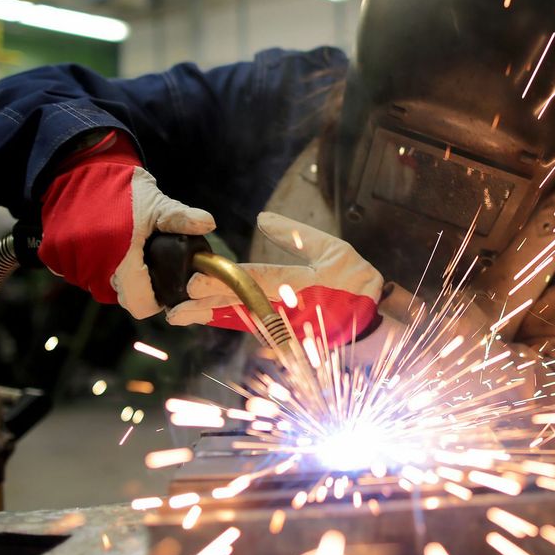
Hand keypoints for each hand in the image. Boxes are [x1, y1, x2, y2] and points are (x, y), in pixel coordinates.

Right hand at [39, 130, 214, 318]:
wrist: (79, 167)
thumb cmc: (123, 187)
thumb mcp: (157, 203)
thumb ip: (181, 219)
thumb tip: (209, 224)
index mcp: (120, 258)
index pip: (140, 304)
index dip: (154, 300)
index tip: (161, 285)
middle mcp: (91, 266)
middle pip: (120, 296)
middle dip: (133, 284)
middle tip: (141, 260)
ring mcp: (69, 262)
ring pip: (97, 285)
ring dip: (109, 273)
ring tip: (120, 247)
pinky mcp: (52, 255)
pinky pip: (75, 272)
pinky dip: (87, 264)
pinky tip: (99, 243)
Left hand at [166, 212, 383, 347]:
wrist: (374, 321)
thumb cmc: (355, 281)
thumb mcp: (333, 249)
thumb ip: (296, 234)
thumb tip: (262, 218)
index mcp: (301, 283)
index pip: (255, 281)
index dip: (224, 282)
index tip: (196, 280)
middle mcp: (290, 309)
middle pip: (241, 306)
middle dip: (209, 306)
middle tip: (179, 306)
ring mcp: (288, 326)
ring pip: (241, 321)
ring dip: (212, 318)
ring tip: (182, 315)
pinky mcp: (288, 335)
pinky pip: (252, 328)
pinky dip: (229, 322)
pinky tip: (206, 318)